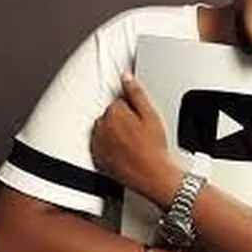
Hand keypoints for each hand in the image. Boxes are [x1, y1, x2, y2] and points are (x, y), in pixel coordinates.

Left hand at [91, 72, 180, 206]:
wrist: (152, 175)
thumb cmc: (153, 149)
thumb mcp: (151, 115)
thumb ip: (136, 93)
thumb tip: (126, 77)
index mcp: (114, 112)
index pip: (118, 100)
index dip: (132, 109)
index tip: (140, 118)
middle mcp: (101, 126)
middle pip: (110, 114)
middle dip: (122, 119)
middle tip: (139, 131)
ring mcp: (98, 142)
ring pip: (105, 129)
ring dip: (115, 132)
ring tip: (133, 142)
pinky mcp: (98, 156)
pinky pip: (101, 145)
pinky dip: (110, 146)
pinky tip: (125, 151)